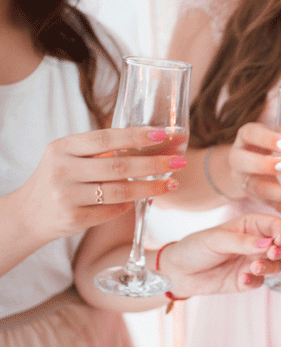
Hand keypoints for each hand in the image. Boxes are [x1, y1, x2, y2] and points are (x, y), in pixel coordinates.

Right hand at [12, 127, 183, 239]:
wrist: (28, 215)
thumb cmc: (60, 179)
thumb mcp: (69, 157)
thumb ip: (99, 151)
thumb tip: (150, 142)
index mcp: (63, 147)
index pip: (105, 138)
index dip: (135, 136)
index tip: (161, 134)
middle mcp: (63, 169)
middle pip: (118, 166)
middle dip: (154, 164)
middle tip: (179, 161)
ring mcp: (67, 196)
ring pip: (120, 191)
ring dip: (151, 188)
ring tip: (172, 183)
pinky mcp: (74, 218)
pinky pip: (112, 210)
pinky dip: (130, 205)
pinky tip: (143, 199)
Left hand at [158, 213, 280, 295]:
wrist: (178, 272)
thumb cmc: (196, 247)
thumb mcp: (216, 239)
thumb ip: (242, 241)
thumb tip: (267, 243)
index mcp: (250, 226)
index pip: (275, 225)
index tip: (279, 239)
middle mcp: (255, 243)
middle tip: (272, 254)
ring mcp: (252, 262)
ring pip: (276, 265)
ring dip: (269, 266)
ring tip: (254, 268)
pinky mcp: (247, 280)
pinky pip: (260, 282)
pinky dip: (255, 281)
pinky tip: (242, 279)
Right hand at [229, 122, 280, 213]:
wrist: (252, 162)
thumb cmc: (272, 142)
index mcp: (247, 136)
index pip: (251, 134)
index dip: (268, 139)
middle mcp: (239, 158)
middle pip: (243, 161)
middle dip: (265, 165)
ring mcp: (244, 180)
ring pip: (256, 188)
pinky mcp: (253, 196)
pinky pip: (267, 205)